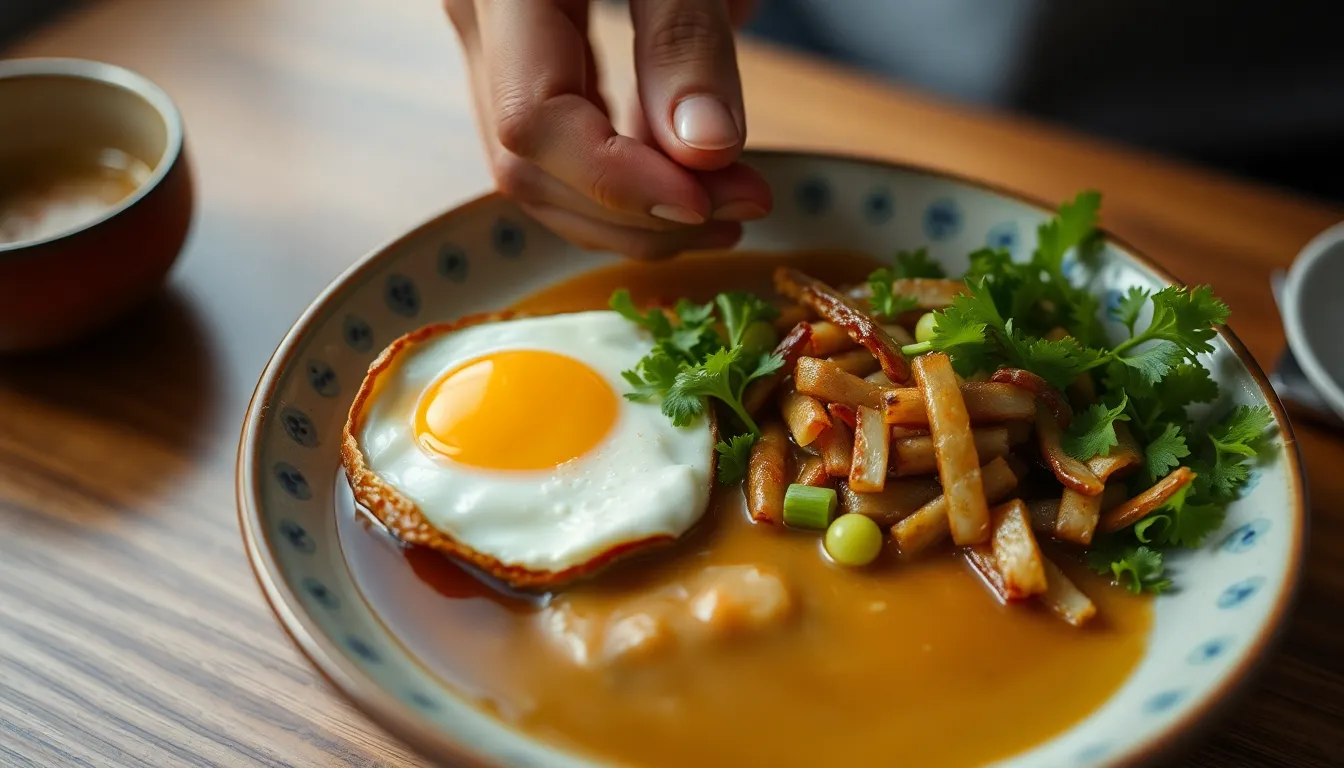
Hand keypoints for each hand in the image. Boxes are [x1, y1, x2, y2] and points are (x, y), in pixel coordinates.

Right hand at [446, 0, 770, 258]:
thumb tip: (707, 151)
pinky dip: (622, 177)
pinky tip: (686, 181)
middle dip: (637, 214)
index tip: (708, 202)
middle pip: (528, 167)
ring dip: (632, 212)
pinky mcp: (523, 51)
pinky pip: (555, 141)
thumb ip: (684, 40)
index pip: (531, 124)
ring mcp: (491, 40)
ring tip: (726, 208)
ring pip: (537, 171)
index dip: (619, 185)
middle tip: (742, 209)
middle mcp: (478, 22)